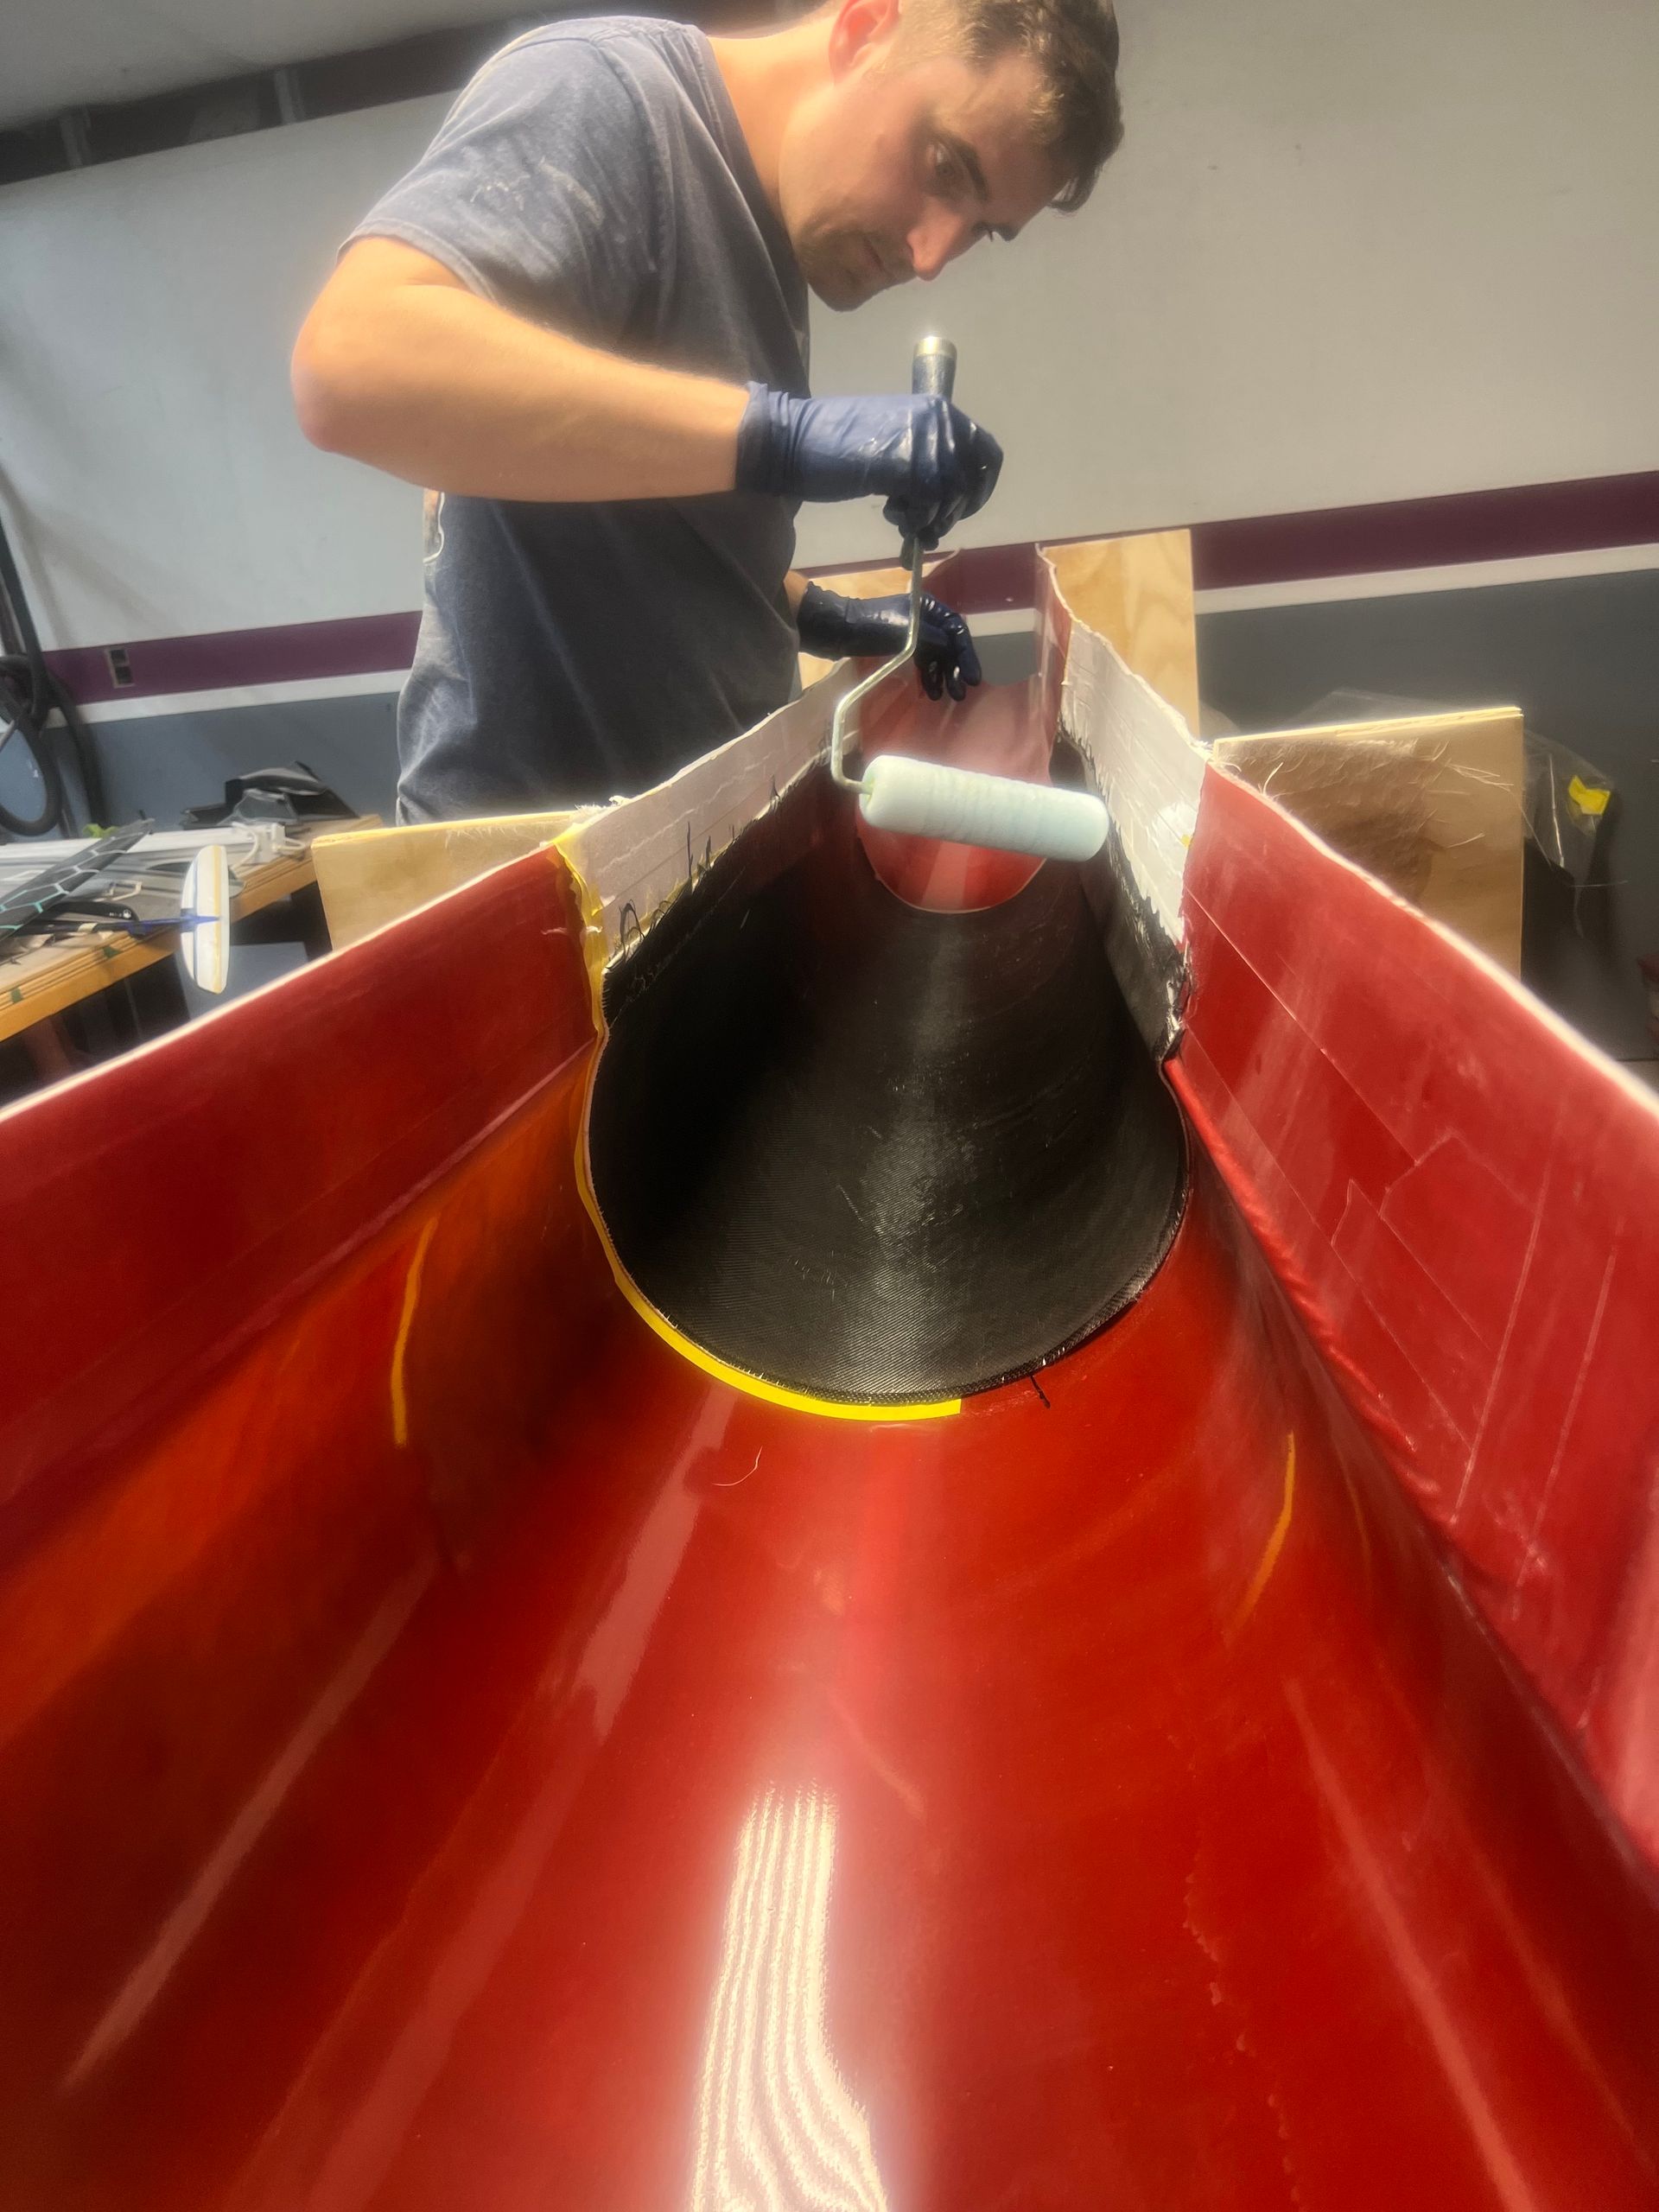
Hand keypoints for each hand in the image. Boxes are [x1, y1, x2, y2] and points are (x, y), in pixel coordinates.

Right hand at [736, 387, 1001, 548]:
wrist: (794, 440)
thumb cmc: (837, 443)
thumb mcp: (893, 439)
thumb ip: (926, 457)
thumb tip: (949, 498)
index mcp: (938, 408)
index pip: (986, 453)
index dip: (980, 489)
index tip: (959, 511)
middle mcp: (939, 419)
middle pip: (972, 481)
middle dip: (951, 512)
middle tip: (923, 525)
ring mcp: (924, 440)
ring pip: (952, 497)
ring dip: (929, 519)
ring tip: (900, 519)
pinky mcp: (905, 464)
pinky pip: (929, 506)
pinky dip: (914, 521)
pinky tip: (891, 515)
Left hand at [795, 584, 982, 700]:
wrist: (838, 631)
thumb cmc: (871, 626)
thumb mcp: (904, 632)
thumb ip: (931, 639)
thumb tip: (951, 648)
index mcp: (929, 607)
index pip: (957, 630)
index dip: (967, 654)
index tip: (973, 678)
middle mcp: (925, 618)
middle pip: (949, 645)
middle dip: (956, 669)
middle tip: (962, 694)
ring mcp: (914, 633)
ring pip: (937, 656)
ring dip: (943, 676)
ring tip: (947, 697)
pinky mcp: (902, 647)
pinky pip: (922, 662)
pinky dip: (928, 677)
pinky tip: (931, 693)